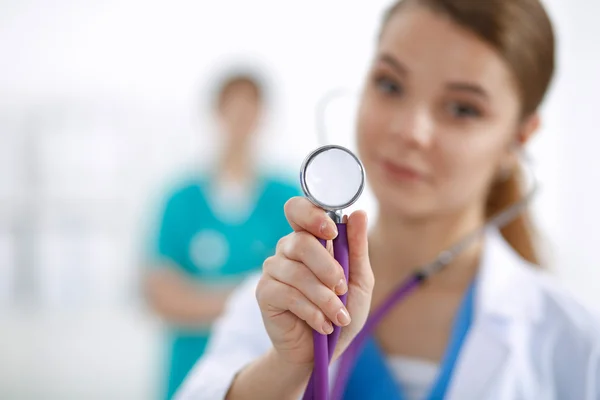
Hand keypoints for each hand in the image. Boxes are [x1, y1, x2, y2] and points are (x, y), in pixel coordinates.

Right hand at [256, 197, 374, 366]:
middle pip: (301, 242)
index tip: (331, 233)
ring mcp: (273, 270)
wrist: (321, 353)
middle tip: (342, 288)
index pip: (298, 209)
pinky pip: (288, 294)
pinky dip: (312, 312)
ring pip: (297, 272)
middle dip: (327, 267)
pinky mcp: (265, 293)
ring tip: (338, 316)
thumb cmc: (340, 312)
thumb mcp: (358, 281)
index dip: (312, 215)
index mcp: (310, 239)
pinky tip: (322, 325)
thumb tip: (358, 213)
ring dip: (324, 298)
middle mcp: (287, 250)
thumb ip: (357, 248)